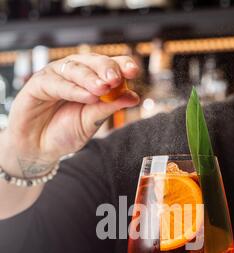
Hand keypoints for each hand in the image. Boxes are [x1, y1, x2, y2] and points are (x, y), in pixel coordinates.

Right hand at [2, 53, 139, 177]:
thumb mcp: (92, 122)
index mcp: (90, 80)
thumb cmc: (64, 133)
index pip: (108, 66)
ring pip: (75, 68)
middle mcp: (74, 74)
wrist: (39, 148)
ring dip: (90, 78)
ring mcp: (55, 76)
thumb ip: (109, 109)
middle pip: (92, 61)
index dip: (121, 64)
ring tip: (103, 89)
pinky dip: (73, 89)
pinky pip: (57, 82)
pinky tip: (87, 97)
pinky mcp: (38, 84)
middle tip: (116, 78)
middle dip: (106, 68)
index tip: (134, 71)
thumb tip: (133, 97)